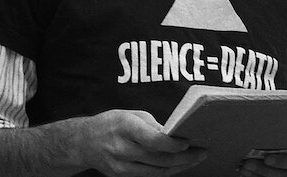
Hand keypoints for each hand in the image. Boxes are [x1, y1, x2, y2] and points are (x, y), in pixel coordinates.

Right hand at [78, 110, 206, 176]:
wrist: (84, 143)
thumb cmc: (112, 123)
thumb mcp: (132, 115)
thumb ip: (153, 126)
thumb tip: (177, 134)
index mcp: (125, 127)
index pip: (152, 140)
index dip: (172, 144)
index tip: (189, 142)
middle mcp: (121, 148)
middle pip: (158, 158)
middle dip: (184, 157)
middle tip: (202, 152)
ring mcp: (120, 166)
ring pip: (156, 171)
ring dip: (179, 167)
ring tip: (196, 160)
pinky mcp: (121, 176)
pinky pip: (149, 175)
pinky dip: (166, 171)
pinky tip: (179, 166)